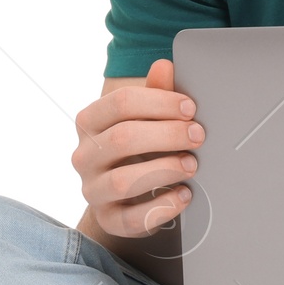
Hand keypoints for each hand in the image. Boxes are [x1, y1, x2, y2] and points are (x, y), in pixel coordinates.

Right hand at [71, 57, 205, 240]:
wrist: (125, 194)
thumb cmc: (139, 146)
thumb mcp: (147, 116)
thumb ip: (156, 92)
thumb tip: (165, 65)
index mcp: (91, 121)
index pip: (120, 102)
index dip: (160, 102)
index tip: (191, 107)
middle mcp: (84, 155)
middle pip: (123, 138)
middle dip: (168, 135)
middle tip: (199, 135)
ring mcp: (92, 189)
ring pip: (124, 181)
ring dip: (165, 170)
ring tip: (192, 165)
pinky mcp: (107, 219)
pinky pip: (131, 218)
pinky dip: (162, 207)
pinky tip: (184, 195)